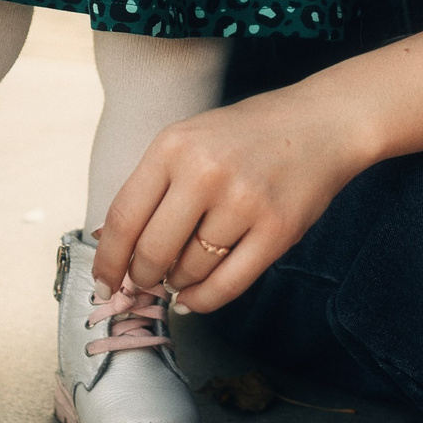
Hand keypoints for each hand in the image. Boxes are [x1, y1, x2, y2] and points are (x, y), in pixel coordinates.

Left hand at [92, 79, 377, 312]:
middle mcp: (205, 172)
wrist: (320, 123)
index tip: (102, 283)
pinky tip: (193, 298)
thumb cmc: (245, 135)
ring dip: (178, 282)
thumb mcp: (189, 140)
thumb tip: (114, 247)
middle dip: (142, 278)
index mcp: (173, 146)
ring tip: (182, 272)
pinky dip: (204, 299)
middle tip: (145, 282)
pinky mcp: (278, 230)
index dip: (107, 260)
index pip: (124, 218)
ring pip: (190, 270)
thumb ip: (153, 187)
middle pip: (152, 252)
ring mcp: (244, 202)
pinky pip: (228, 284)